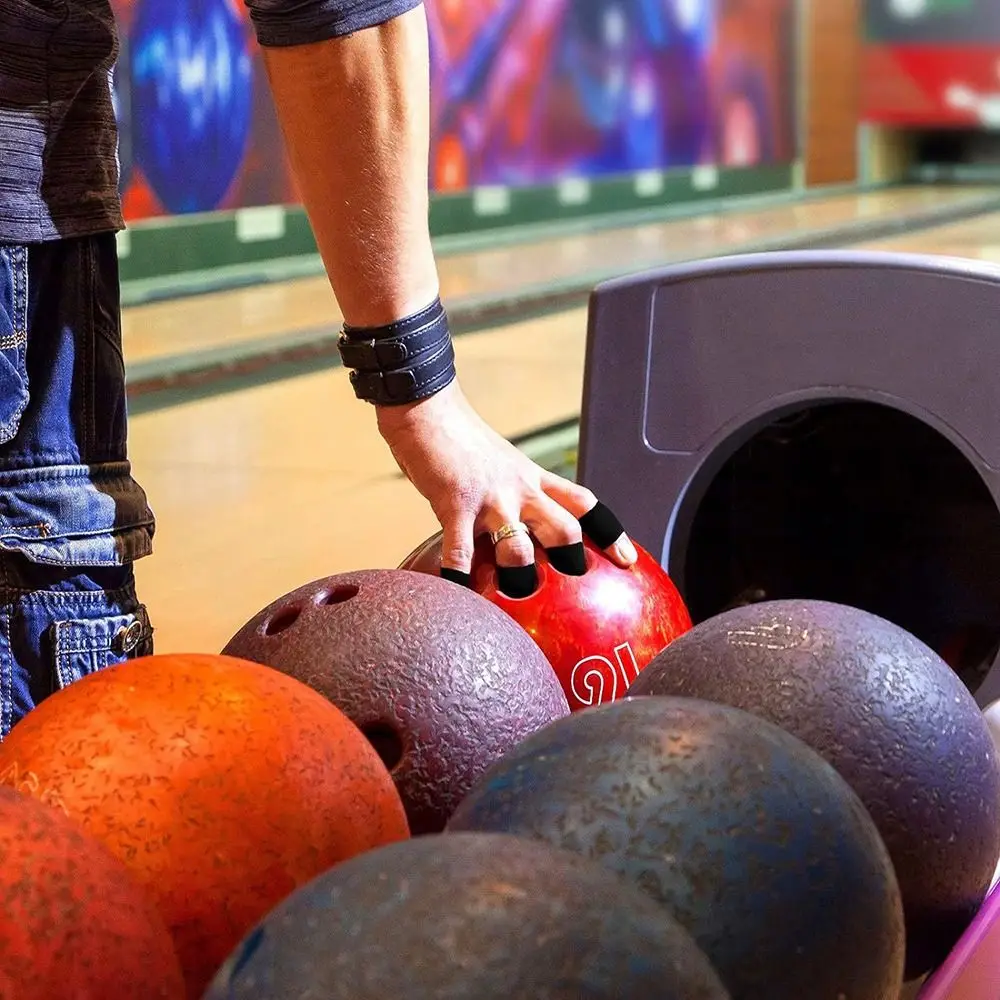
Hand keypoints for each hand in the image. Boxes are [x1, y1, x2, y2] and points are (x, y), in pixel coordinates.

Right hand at [377, 381, 637, 587]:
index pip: (584, 503)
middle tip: (569, 589)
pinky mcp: (454, 505)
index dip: (609, 532)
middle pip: (564, 529)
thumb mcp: (503, 465)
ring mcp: (489, 499)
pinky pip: (460, 550)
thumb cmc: (460, 441)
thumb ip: (517, 494)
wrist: (427, 409)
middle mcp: (520, 489)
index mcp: (534, 478)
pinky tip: (457, 594)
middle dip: (571, 562)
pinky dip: (459, 577)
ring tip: (512, 599)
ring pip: (518, 547)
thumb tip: (524, 531)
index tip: (627, 560)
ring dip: (517, 578)